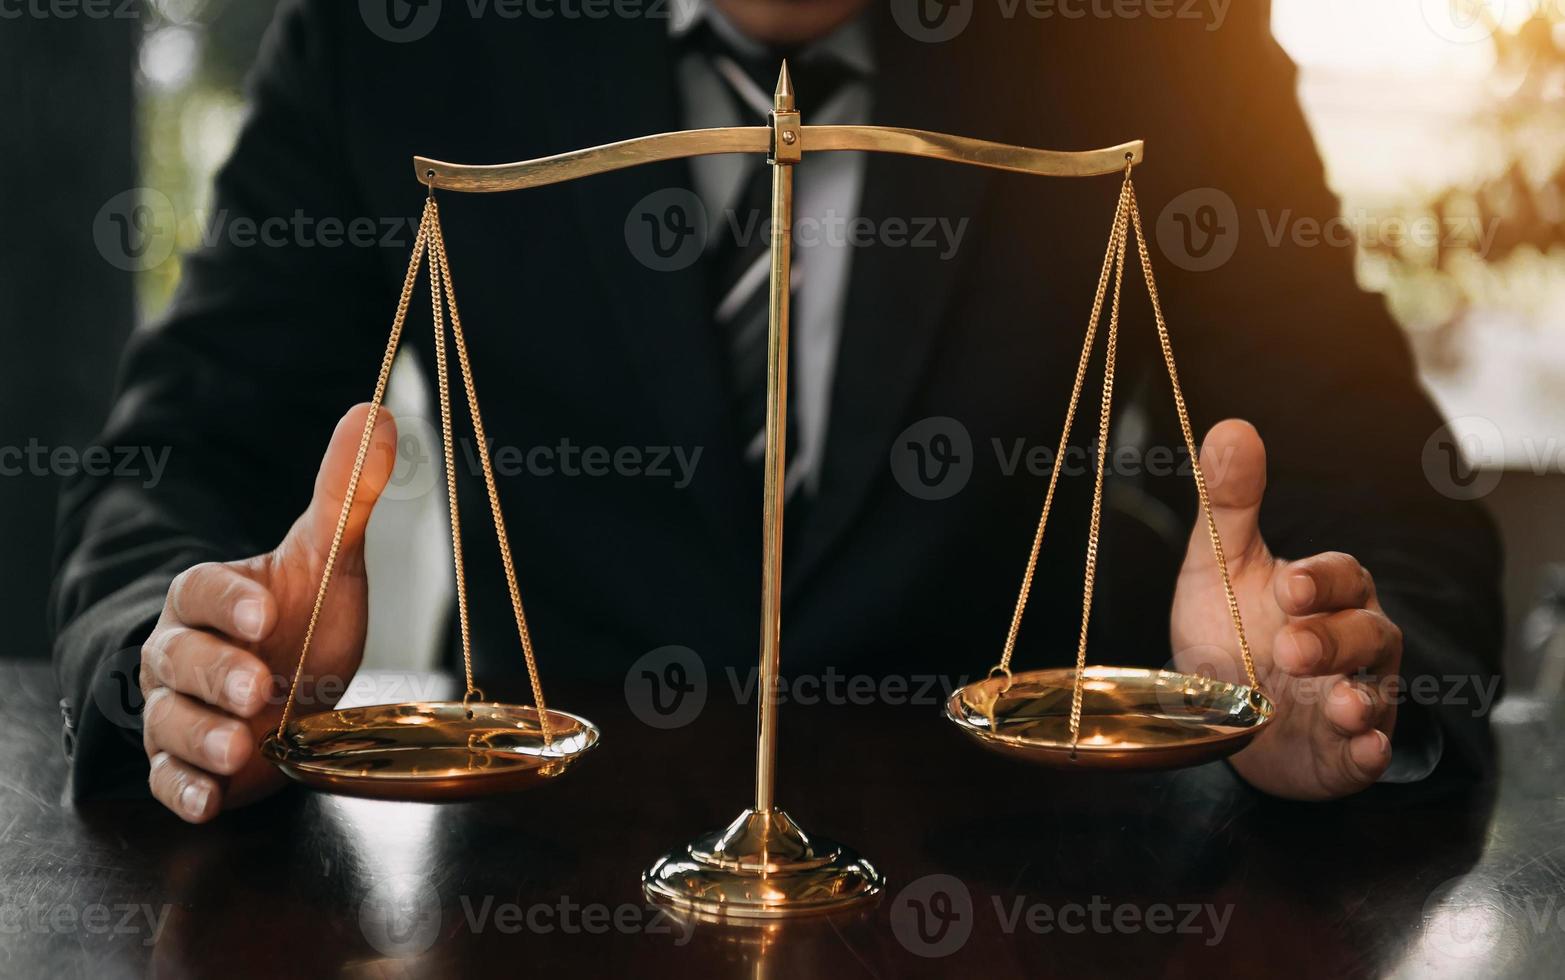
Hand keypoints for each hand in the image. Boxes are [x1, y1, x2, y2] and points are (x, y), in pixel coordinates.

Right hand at [138, 405, 397, 821]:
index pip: (201, 590)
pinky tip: (208, 801)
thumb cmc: (303, 617)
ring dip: (201, 737)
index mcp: (211, 597)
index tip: (264, 610)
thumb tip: (376, 414)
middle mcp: (180, 654)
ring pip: (169, 723)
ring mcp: (179, 712)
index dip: (228, 600)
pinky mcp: (187, 765)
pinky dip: (185, 792)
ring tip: (238, 747)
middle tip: (257, 686)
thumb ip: (345, 494)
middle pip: (177, 659)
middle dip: (215, 674)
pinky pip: (169, 780)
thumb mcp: (330, 558)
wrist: (288, 688)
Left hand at [1171, 420, 1401, 799]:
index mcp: (1327, 594)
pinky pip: (1368, 754)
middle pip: (1368, 635)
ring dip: (1360, 698)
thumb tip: (1232, 427)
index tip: (1291, 585)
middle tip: (1291, 648)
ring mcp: (1354, 700)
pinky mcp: (1344, 754)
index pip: (1343, 577)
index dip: (1323, 581)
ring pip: (1376, 693)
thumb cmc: (1231, 628)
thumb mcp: (1218, 565)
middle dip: (1334, 641)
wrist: (1222, 713)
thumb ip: (1229, 504)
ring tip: (1339, 704)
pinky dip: (1368, 753)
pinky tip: (1363, 750)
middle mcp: (1353, 645)